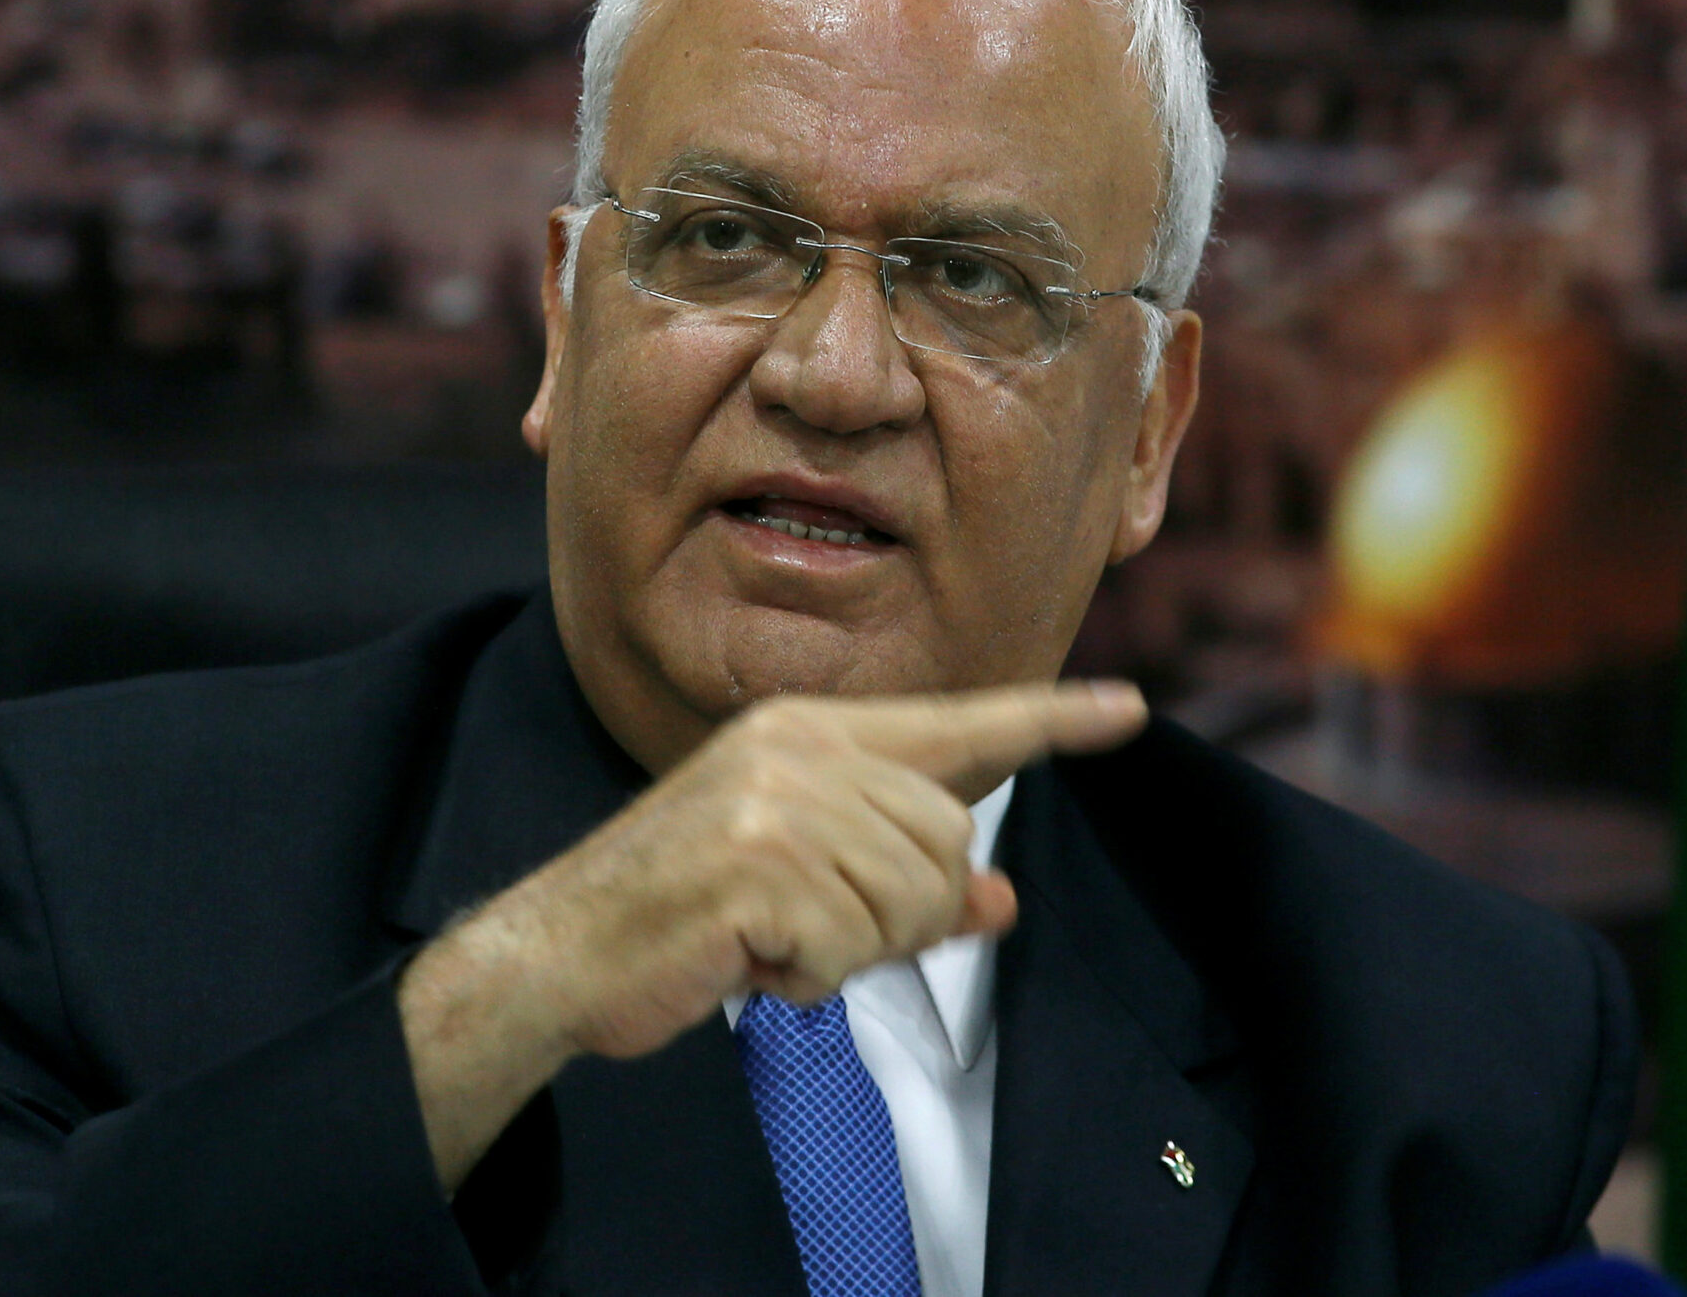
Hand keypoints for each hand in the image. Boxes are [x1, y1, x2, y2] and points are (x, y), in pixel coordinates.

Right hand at [395, 680, 1145, 1185]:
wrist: (559, 950)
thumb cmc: (683, 916)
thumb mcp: (807, 889)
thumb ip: (907, 884)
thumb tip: (997, 896)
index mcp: (811, 732)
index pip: (956, 724)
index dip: (1049, 720)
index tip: (1126, 709)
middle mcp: (798, 746)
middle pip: (945, 840)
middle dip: (897, 912)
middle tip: (807, 927)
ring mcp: (775, 799)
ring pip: (909, 897)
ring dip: (848, 949)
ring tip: (768, 936)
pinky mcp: (756, 862)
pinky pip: (849, 945)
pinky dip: (806, 976)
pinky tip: (745, 958)